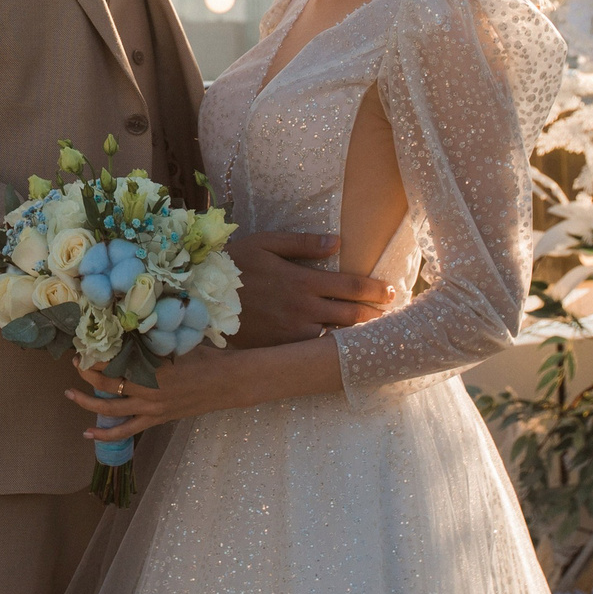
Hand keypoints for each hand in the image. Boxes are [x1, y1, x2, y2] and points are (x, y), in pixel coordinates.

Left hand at [70, 345, 257, 442]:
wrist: (227, 383)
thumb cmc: (204, 356)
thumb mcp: (176, 342)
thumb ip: (152, 340)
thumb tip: (129, 325)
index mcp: (152, 368)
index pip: (113, 362)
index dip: (95, 356)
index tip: (83, 345)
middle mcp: (148, 390)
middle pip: (106, 384)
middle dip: (86, 374)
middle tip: (75, 362)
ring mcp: (151, 408)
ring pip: (110, 409)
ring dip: (86, 402)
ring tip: (69, 394)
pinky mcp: (156, 419)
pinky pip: (126, 431)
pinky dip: (105, 434)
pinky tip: (88, 433)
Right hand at [225, 230, 393, 346]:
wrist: (200, 298)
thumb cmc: (232, 265)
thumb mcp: (265, 243)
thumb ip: (303, 243)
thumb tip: (337, 242)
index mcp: (302, 281)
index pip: (352, 287)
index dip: (377, 290)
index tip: (392, 291)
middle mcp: (303, 310)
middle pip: (352, 316)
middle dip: (375, 314)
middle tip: (390, 314)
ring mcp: (292, 333)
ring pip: (337, 337)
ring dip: (357, 334)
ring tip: (373, 331)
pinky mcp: (281, 349)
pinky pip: (314, 351)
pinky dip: (331, 348)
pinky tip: (340, 347)